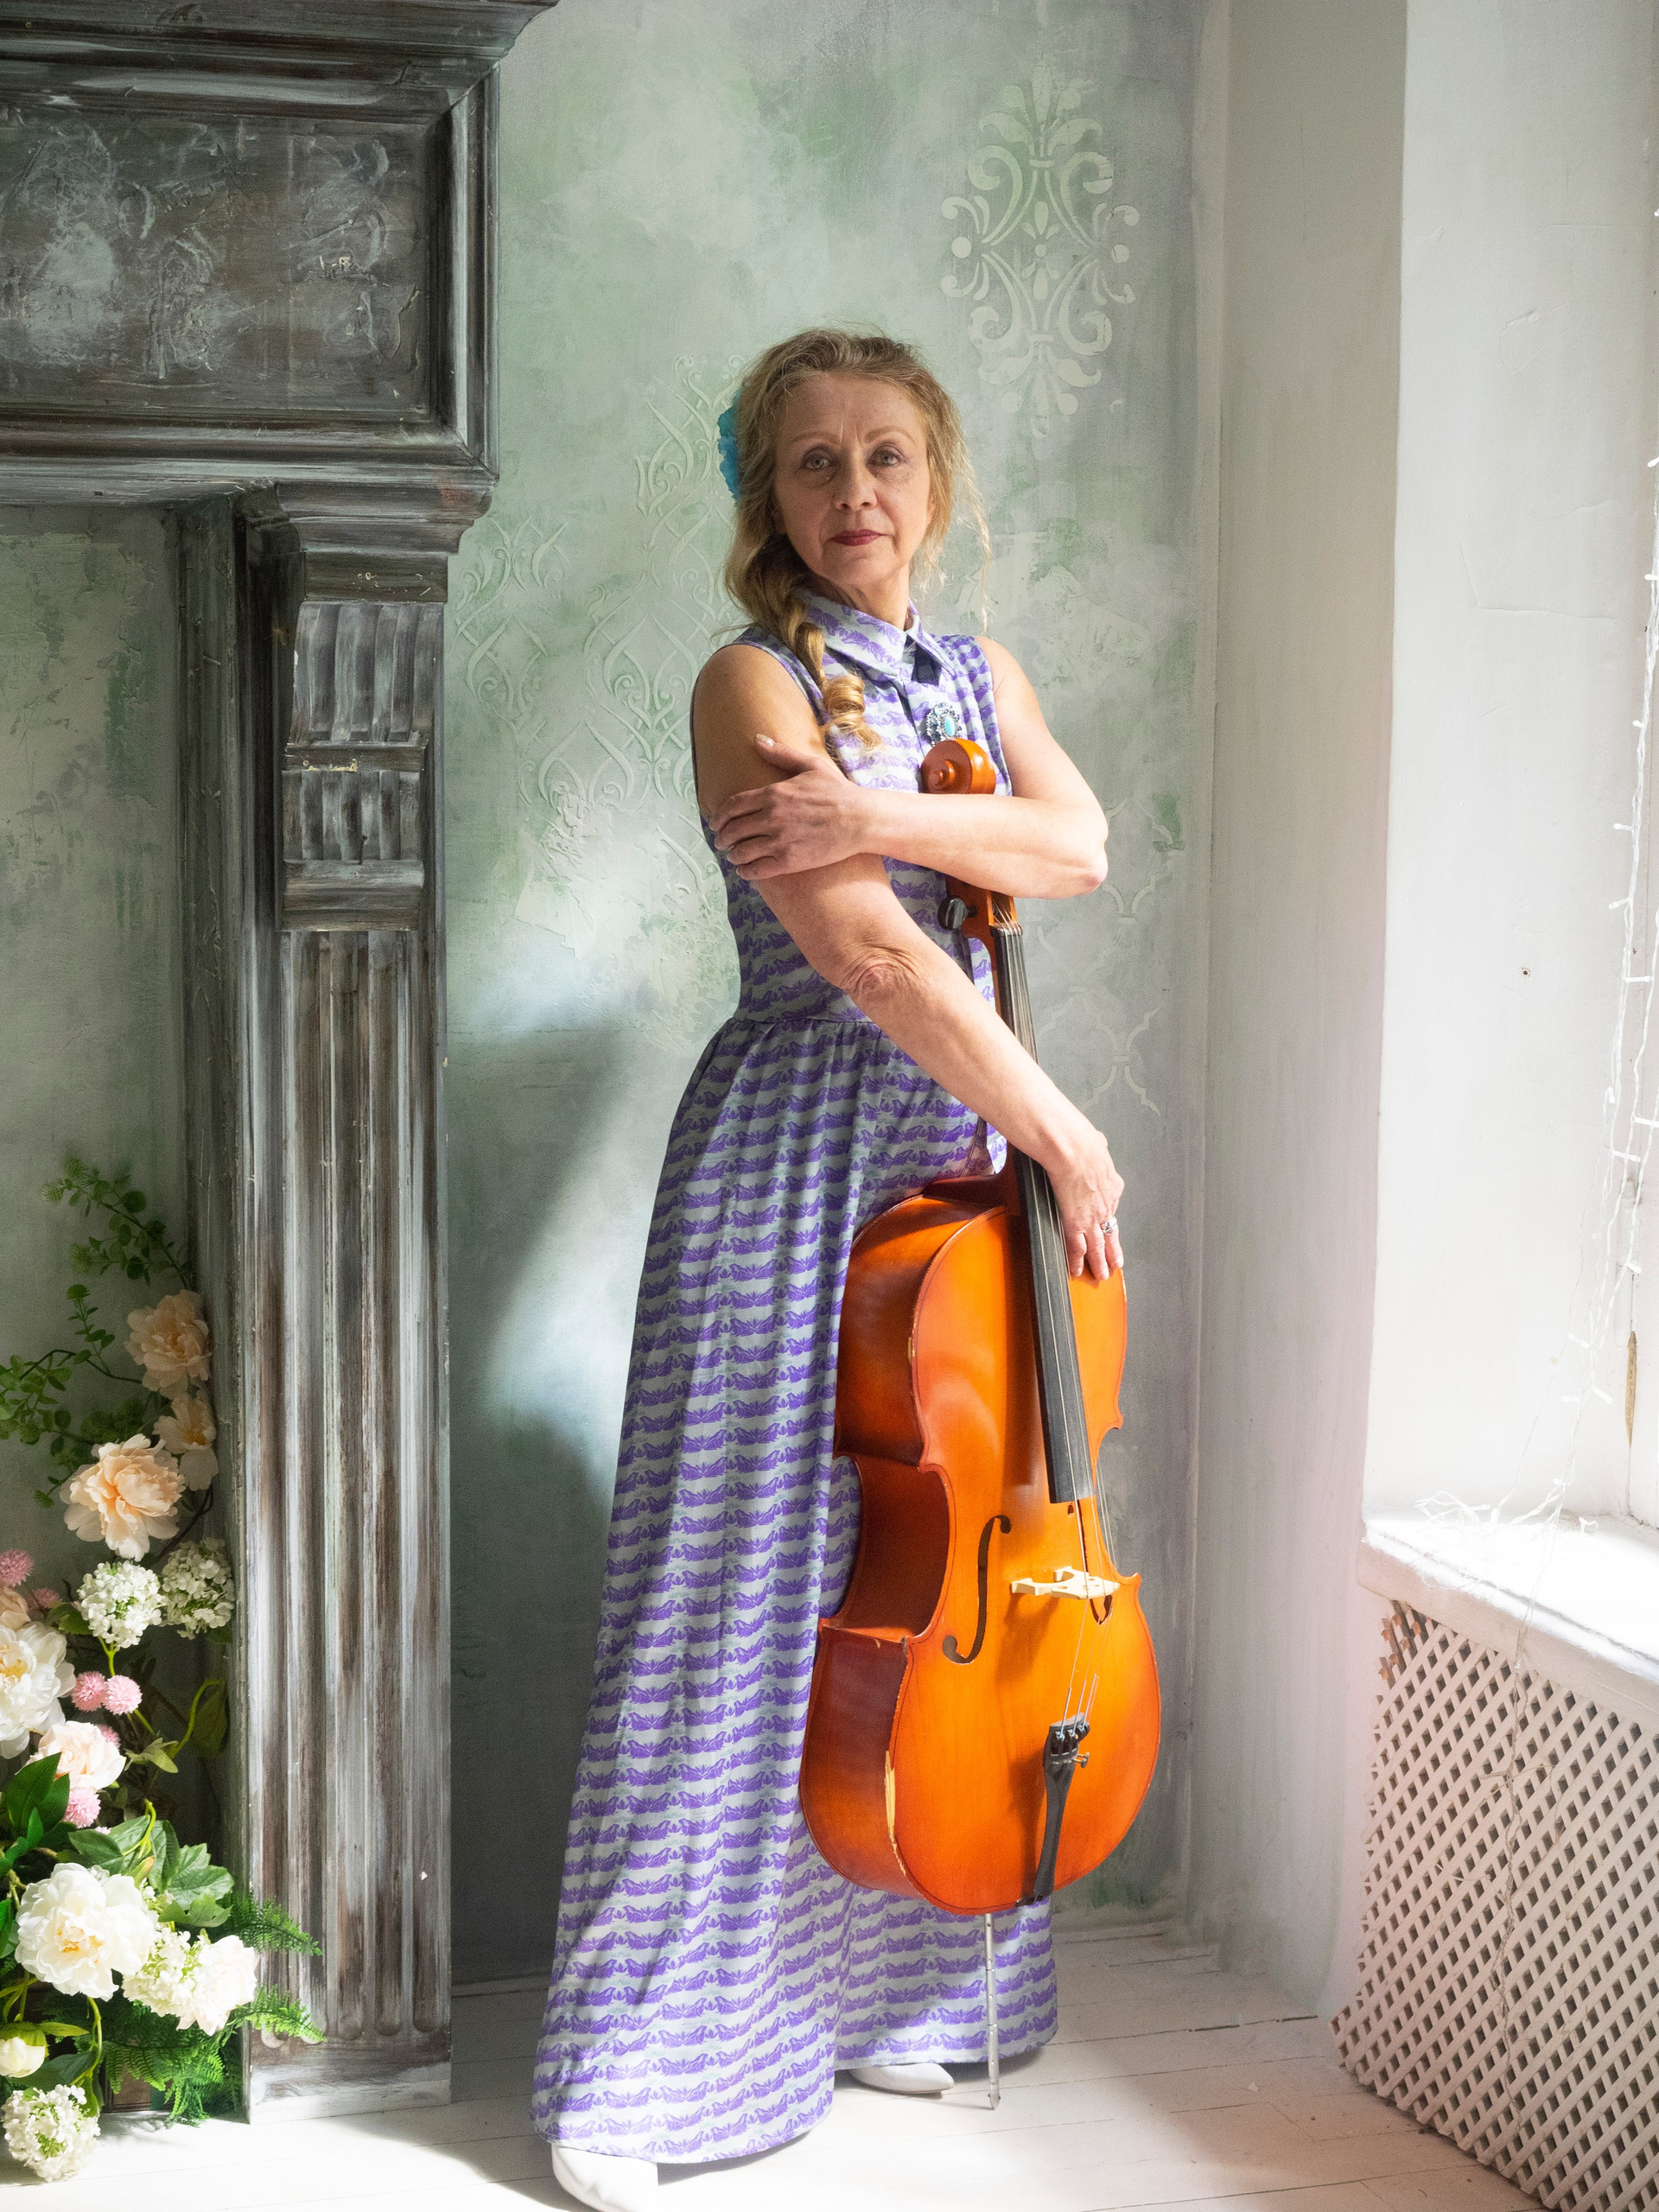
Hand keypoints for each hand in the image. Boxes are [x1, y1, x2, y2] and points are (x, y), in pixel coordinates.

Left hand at [708, 732, 871, 878]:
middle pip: (733, 830)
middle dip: (722, 837)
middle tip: (721, 841)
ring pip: (741, 851)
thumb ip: (781, 754)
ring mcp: (780, 841)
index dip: (719, 816)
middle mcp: (772, 817)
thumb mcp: (811, 765)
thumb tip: (758, 739)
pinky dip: (746, 870)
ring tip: (734, 855)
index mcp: (773, 793)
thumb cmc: (838, 791)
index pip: (733, 806)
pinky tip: (745, 869)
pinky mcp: (790, 861)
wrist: (861, 820)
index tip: (716, 822)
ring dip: (733, 855)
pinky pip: (756, 869)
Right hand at [1045, 1125, 1124, 1281]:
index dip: (1109, 1220)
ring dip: (1100, 1262)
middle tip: (1116, 1263)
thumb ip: (1097, 1146)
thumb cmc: (1081, 1142)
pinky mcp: (1076, 1223)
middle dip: (1113, 1250)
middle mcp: (1105, 1204)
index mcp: (1111, 1184)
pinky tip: (1076, 1270)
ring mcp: (1092, 1216)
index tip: (1109, 1227)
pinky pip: (1077, 1246)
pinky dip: (1077, 1260)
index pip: (1111, 1206)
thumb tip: (1097, 1141)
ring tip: (1102, 1275)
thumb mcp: (1097, 1143)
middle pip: (1110, 1232)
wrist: (1073, 1150)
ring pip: (1098, 1245)